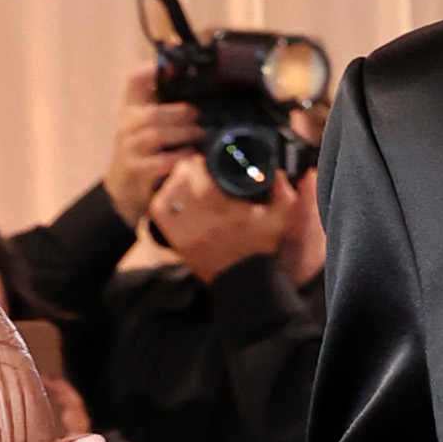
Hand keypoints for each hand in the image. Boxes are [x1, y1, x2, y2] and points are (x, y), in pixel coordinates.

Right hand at [103, 66, 199, 231]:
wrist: (124, 191)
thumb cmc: (143, 153)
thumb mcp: (147, 126)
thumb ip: (166, 107)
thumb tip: (196, 85)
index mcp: (131, 108)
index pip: (135, 80)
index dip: (151, 69)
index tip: (171, 64)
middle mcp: (126, 126)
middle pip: (152, 112)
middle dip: (180, 113)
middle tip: (197, 116)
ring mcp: (129, 150)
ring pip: (156, 135)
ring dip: (183, 134)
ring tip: (199, 135)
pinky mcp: (136, 171)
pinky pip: (162, 161)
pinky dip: (181, 157)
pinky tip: (191, 156)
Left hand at [146, 152, 296, 279]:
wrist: (243, 281)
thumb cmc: (261, 248)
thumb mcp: (280, 218)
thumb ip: (284, 192)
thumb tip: (279, 171)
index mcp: (225, 206)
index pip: (200, 167)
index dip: (203, 160)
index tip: (210, 162)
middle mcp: (202, 215)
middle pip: (181, 173)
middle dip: (190, 168)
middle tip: (198, 171)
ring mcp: (186, 228)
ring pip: (168, 187)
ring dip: (176, 181)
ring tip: (187, 183)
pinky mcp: (176, 238)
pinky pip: (158, 208)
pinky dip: (164, 199)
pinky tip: (177, 199)